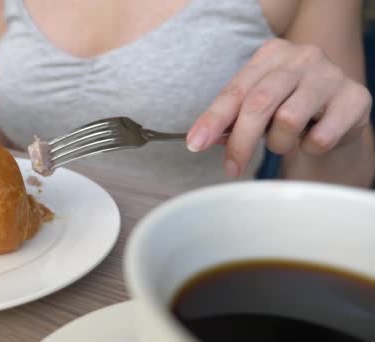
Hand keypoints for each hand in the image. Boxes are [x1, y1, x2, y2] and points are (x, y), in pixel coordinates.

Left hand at [186, 38, 371, 177]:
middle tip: (232, 168)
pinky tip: (312, 140)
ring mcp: (330, 75)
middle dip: (240, 141)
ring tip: (284, 141)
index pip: (235, 90)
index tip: (195, 144)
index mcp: (271, 55)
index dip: (213, 119)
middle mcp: (301, 58)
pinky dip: (309, 148)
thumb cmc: (289, 106)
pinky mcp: (355, 99)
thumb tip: (201, 139)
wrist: (339, 112)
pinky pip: (321, 137)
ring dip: (279, 143)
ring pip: (288, 120)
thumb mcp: (258, 105)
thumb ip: (232, 117)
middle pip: (259, 103)